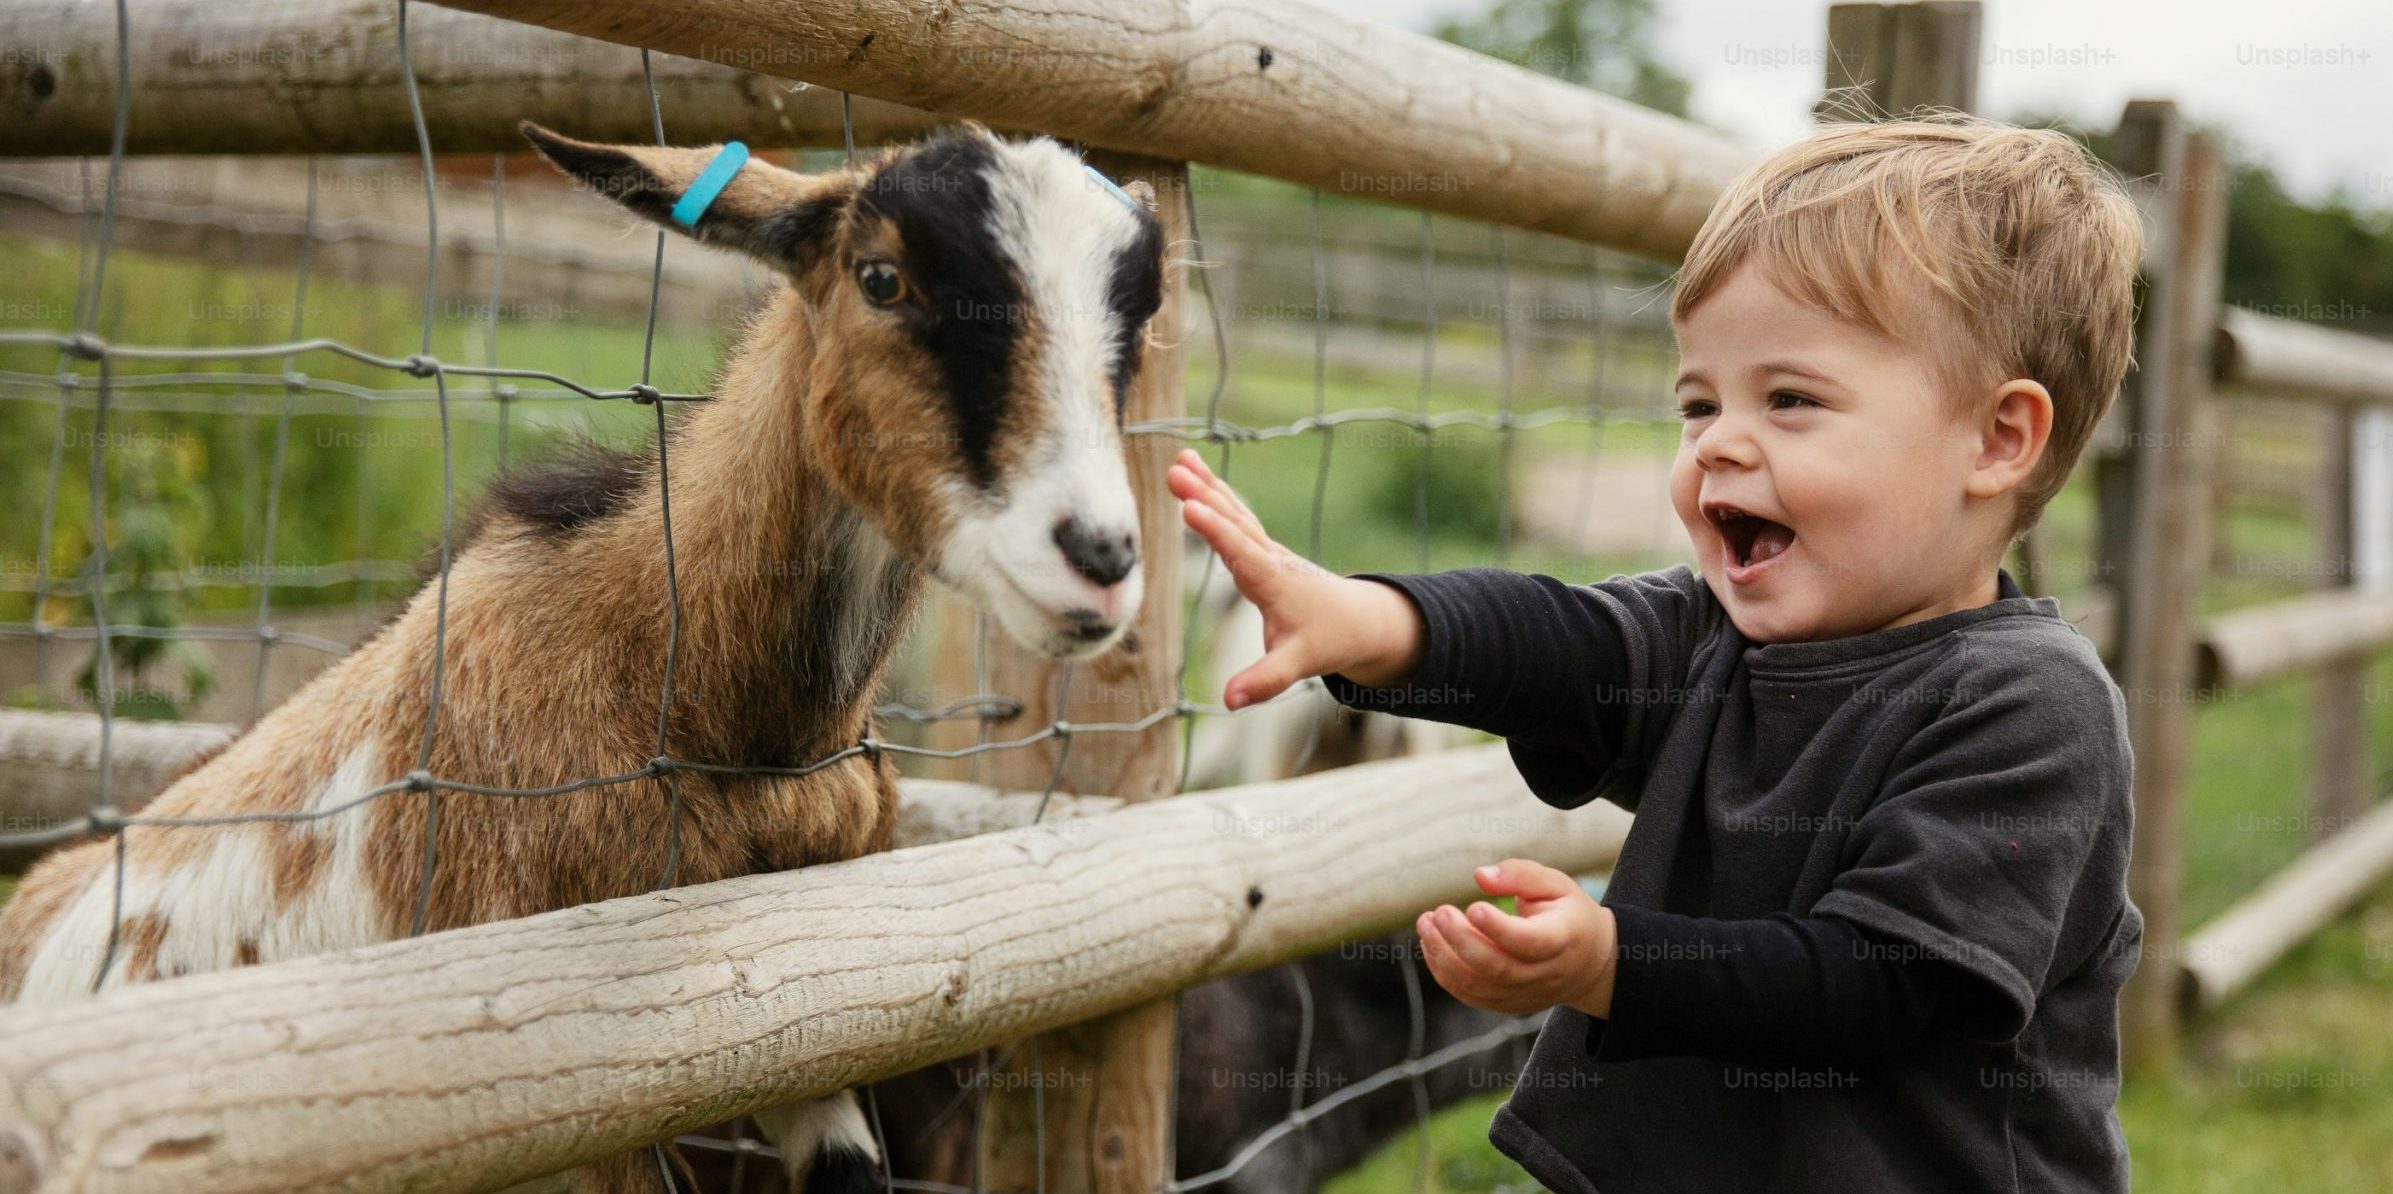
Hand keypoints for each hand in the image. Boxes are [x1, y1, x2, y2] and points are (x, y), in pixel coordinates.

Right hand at [1168, 449, 1422, 708]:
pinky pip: (1237, 517)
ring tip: (1180, 459)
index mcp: (1274, 581)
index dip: (1215, 531)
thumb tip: (1229, 701)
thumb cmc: (1330, 640)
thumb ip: (1265, 680)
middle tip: (1175, 470)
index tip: (1189, 507)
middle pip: (1234, 522)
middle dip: (1204, 496)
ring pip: (1235, 512)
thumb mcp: (1300, 664)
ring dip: (1208, 486)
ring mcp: (1267, 551)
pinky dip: (1217, 497)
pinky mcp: (1263, 551)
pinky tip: (1200, 482)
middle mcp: (1270, 558)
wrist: (1362, 621)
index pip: (1240, 552)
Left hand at [1416, 859, 1617, 1017]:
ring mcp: (1526, 994)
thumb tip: (1480, 876)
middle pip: (1497, 968)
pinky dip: (1445, 974)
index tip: (1472, 906)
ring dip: (1444, 958)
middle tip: (1438, 912)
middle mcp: (1545, 974)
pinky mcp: (1508, 1004)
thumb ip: (1520, 875)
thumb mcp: (1556, 884)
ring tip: (1426, 925)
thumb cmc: (1568, 914)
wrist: (1590, 962)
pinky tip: (1432, 945)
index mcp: (1563, 940)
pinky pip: (1471, 996)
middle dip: (1461, 940)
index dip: (1498, 928)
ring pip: (1479, 986)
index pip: (1528, 942)